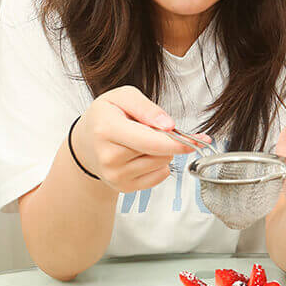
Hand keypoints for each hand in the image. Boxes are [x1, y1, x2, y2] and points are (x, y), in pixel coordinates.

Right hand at [71, 85, 208, 191]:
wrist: (87, 142)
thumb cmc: (106, 115)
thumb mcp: (123, 97)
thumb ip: (146, 107)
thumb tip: (169, 126)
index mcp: (106, 130)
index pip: (152, 142)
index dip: (178, 142)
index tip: (198, 139)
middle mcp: (109, 157)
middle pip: (161, 153)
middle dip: (168, 140)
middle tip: (156, 129)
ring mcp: (115, 176)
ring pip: (162, 164)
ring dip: (161, 151)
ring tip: (141, 141)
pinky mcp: (123, 188)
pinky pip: (159, 176)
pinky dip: (157, 164)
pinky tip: (141, 155)